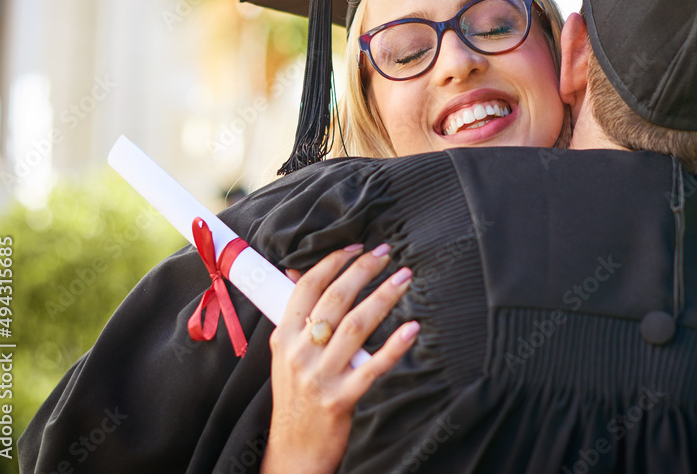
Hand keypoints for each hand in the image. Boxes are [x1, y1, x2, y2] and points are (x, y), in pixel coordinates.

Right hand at [261, 243, 418, 473]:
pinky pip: (373, 366)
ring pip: (356, 326)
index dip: (333, 262)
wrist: (293, 450)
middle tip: (387, 253)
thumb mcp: (283, 353)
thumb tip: (294, 273)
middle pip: (335, 300)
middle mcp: (299, 352)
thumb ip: (293, 315)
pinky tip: (412, 328)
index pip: (307, 287)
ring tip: (404, 277)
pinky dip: (394, 346)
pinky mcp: (342, 398)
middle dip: (363, 270)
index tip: (357, 247)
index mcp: (283, 336)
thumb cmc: (294, 396)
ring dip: (383, 297)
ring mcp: (320, 376)